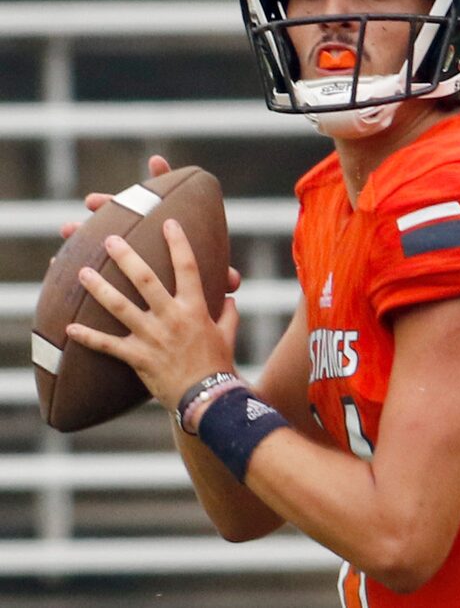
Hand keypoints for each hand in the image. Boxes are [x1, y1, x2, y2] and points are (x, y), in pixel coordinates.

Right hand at [57, 155, 240, 293]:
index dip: (163, 178)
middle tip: (91, 201)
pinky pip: (90, 260)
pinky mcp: (116, 265)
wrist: (184, 318)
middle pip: (127, 214)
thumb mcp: (209, 286)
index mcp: (171, 235)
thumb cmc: (200, 295)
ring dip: (83, 230)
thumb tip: (233, 282)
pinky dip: (72, 259)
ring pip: (101, 232)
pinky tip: (55, 261)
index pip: (166, 199)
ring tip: (66, 229)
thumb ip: (221, 279)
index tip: (156, 162)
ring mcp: (129, 248)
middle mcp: (146, 236)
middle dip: (110, 207)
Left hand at [65, 218, 240, 411]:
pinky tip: (69, 328)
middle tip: (110, 239)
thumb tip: (230, 298)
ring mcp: (152, 336)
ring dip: (99, 288)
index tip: (169, 223)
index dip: (178, 243)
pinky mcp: (137, 357)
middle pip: (145, 280)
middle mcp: (172, 317)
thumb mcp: (228, 334)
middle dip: (126, 257)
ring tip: (82, 272)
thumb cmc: (219, 364)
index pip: (188, 267)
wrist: (207, 398)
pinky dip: (87, 337)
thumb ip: (228, 312)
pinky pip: (108, 345)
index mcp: (195, 308)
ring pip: (120, 307)